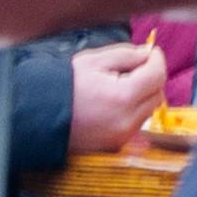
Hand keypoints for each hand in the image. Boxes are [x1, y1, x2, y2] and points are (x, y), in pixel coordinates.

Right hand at [65, 43, 169, 158]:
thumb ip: (126, 54)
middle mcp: (126, 121)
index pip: (157, 75)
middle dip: (151, 76)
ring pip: (148, 109)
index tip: (150, 51)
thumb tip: (147, 54)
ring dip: (143, 94)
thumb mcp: (93, 61)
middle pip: (157, 93)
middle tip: (134, 66)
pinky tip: (113, 102)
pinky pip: (135, 123)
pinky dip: (132, 110)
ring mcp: (121, 136)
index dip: (156, 59)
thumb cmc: (63, 86)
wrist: (38, 118)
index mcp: (123, 97)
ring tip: (120, 84)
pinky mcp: (114, 145)